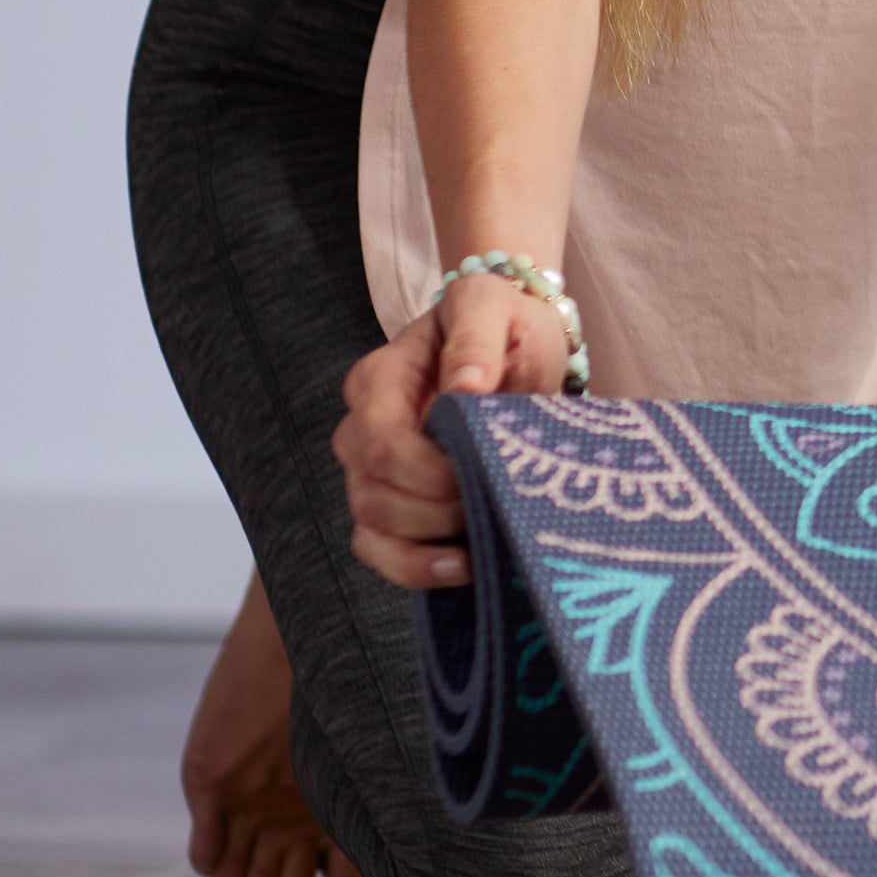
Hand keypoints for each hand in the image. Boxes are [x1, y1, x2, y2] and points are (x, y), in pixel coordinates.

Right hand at [333, 270, 570, 589]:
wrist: (515, 340)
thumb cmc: (504, 323)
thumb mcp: (495, 308)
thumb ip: (475, 338)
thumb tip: (465, 389)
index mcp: (379, 378)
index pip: (380, 441)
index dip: (428, 472)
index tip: (484, 472)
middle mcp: (362, 426)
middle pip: (373, 492)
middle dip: (437, 511)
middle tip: (496, 506)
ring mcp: (369, 470)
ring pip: (372, 527)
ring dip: (430, 545)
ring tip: (485, 540)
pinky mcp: (389, 502)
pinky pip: (379, 551)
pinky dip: (416, 568)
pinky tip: (463, 566)